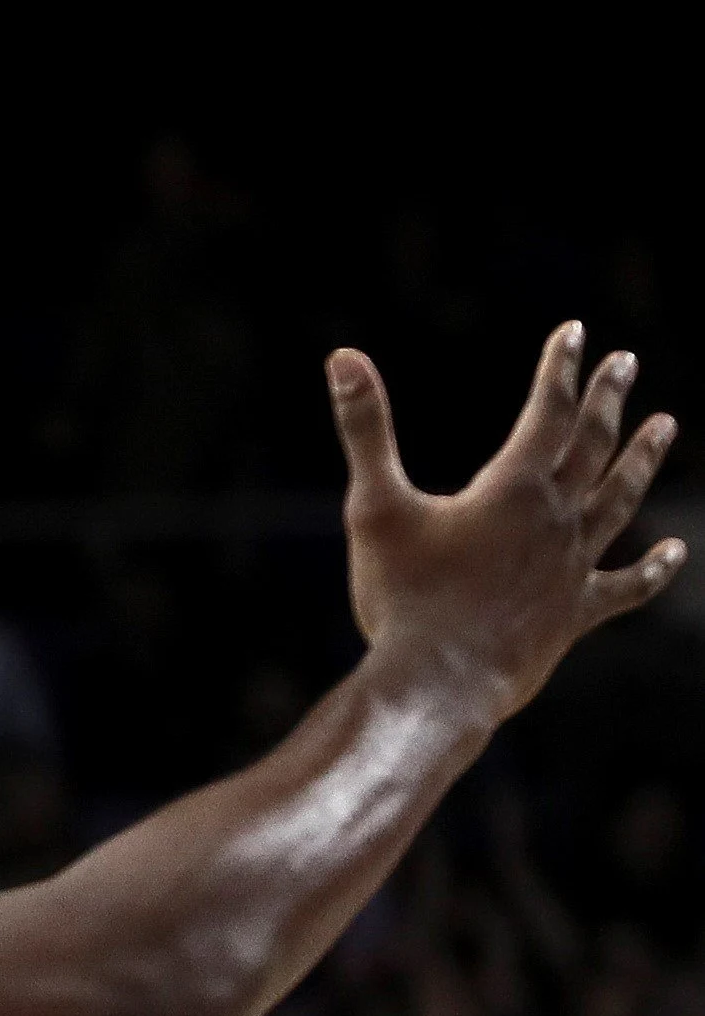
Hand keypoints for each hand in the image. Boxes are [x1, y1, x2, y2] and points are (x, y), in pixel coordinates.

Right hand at [335, 324, 681, 721]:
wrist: (438, 682)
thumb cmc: (402, 596)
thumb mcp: (374, 506)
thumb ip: (365, 430)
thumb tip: (343, 357)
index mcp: (514, 489)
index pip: (547, 412)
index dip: (559, 370)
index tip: (573, 333)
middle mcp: (556, 520)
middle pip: (594, 445)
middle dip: (608, 399)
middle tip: (625, 363)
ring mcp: (572, 567)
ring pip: (620, 500)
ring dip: (643, 460)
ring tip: (666, 426)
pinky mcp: (575, 613)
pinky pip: (626, 585)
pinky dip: (654, 568)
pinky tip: (677, 552)